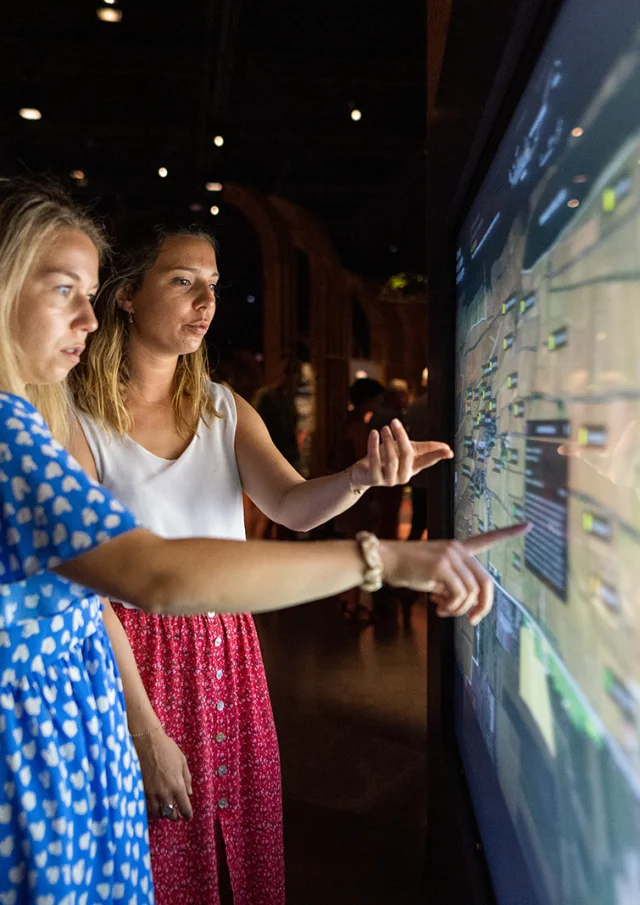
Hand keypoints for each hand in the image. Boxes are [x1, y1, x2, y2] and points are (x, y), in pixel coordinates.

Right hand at [133, 729, 192, 821]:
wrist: (147, 742)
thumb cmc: (167, 749)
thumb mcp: (182, 761)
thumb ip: (187, 778)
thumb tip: (189, 793)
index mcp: (177, 785)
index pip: (184, 808)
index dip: (187, 815)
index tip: (188, 817)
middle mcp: (164, 793)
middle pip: (170, 815)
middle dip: (175, 817)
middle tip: (176, 815)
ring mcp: (151, 793)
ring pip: (157, 814)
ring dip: (162, 814)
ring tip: (164, 811)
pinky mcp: (140, 790)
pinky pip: (146, 807)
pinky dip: (150, 810)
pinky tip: (153, 806)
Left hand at [351, 419, 452, 488]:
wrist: (364, 472)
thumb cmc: (385, 458)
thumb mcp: (404, 450)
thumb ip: (422, 447)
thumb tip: (443, 446)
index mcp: (413, 468)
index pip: (427, 461)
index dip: (437, 455)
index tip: (449, 451)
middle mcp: (404, 475)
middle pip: (407, 455)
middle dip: (401, 436)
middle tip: (394, 422)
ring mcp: (389, 480)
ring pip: (392, 459)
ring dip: (388, 440)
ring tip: (384, 428)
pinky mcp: (375, 479)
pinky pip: (375, 460)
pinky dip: (373, 445)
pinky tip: (373, 433)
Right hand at [381, 523, 530, 624]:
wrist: (385, 560)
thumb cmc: (406, 568)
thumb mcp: (434, 575)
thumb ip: (451, 584)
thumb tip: (462, 605)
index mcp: (458, 548)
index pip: (487, 538)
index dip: (509, 532)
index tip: (528, 524)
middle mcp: (457, 549)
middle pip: (486, 581)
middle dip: (484, 606)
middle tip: (473, 620)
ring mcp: (450, 556)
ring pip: (471, 593)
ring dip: (459, 609)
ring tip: (442, 609)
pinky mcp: (441, 566)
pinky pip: (459, 595)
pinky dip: (451, 607)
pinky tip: (436, 605)